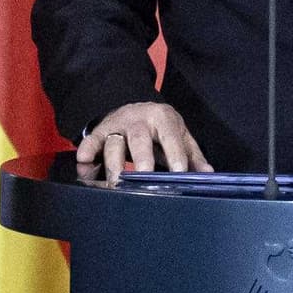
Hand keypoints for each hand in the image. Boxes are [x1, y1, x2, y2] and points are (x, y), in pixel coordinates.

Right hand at [83, 101, 207, 183]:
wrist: (136, 108)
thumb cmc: (162, 127)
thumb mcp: (180, 135)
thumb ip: (193, 155)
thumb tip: (208, 174)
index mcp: (163, 119)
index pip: (171, 139)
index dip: (175, 157)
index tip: (179, 174)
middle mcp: (139, 120)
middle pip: (139, 140)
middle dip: (140, 160)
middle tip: (141, 180)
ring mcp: (118, 125)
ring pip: (113, 144)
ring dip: (113, 164)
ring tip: (115, 184)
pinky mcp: (101, 131)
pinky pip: (92, 141)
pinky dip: (86, 152)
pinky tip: (84, 166)